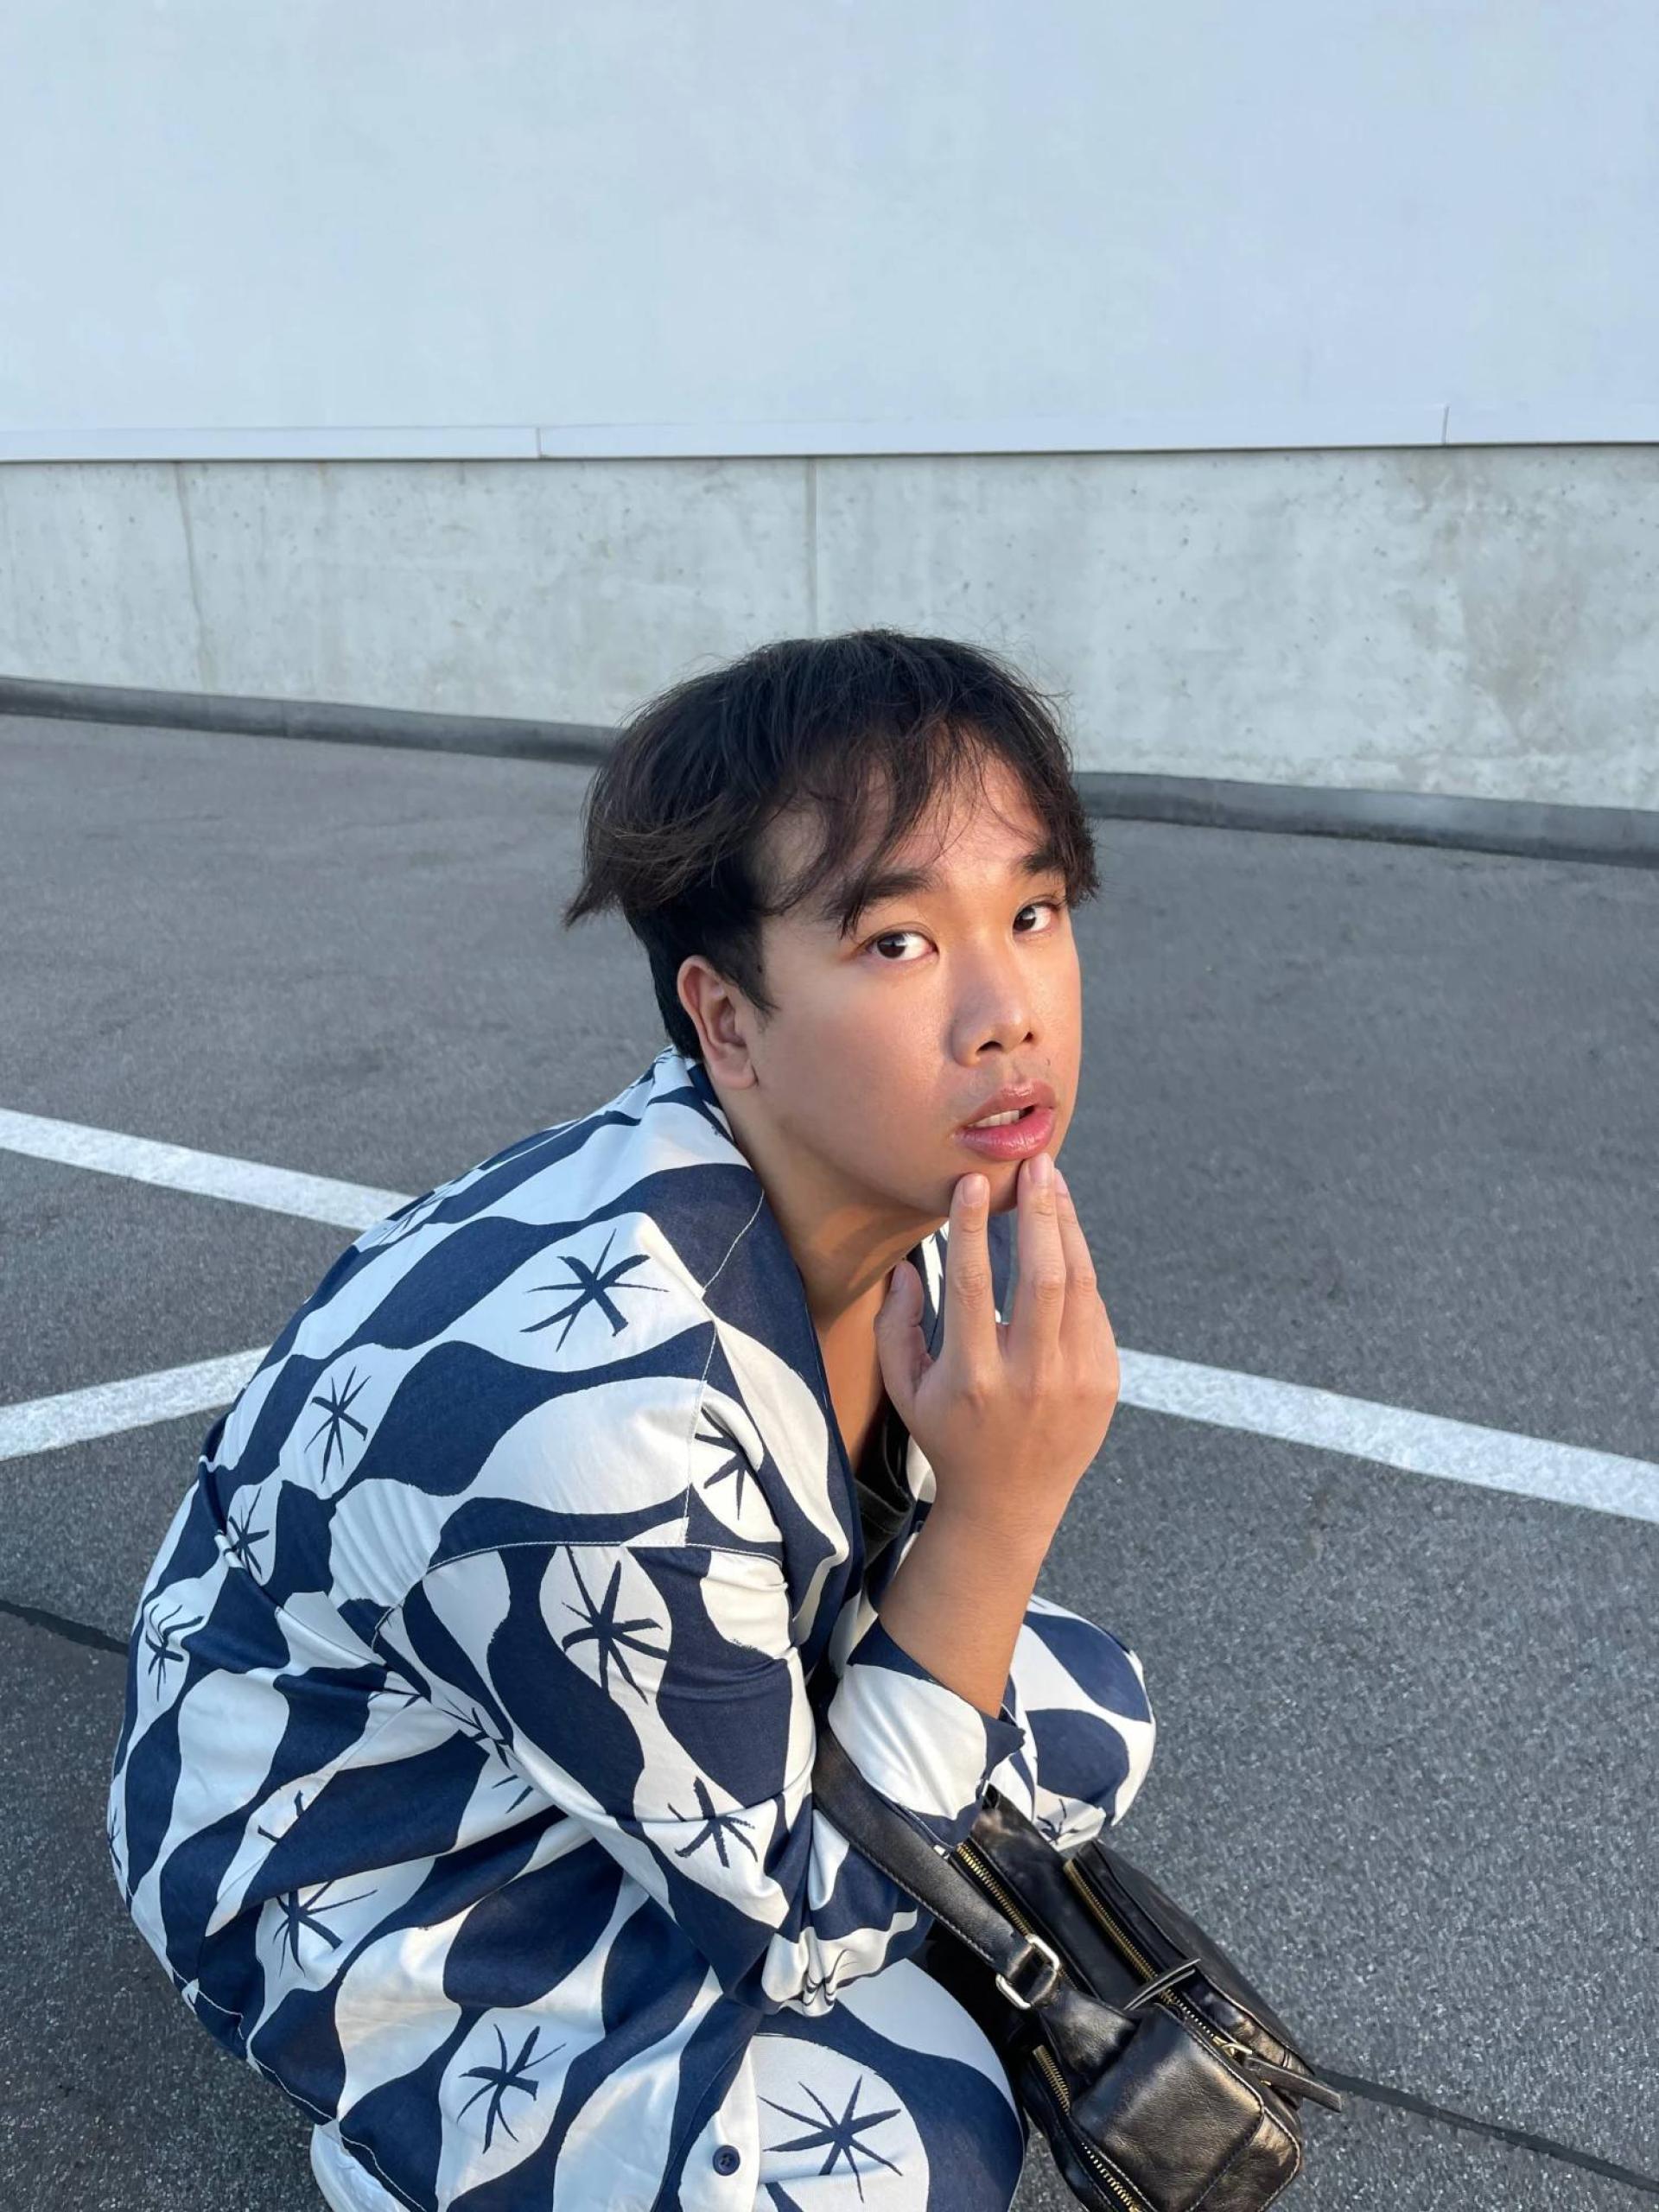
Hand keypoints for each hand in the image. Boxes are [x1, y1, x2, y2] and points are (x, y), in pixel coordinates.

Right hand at [875, 1152, 1119, 1548]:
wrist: (1011, 1502)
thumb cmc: (948, 1436)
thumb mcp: (905, 1390)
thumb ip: (895, 1326)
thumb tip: (907, 1264)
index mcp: (974, 1379)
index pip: (973, 1288)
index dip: (972, 1228)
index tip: (972, 1182)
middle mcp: (1030, 1379)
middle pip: (1042, 1277)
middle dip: (1041, 1212)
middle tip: (1036, 1163)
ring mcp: (1076, 1380)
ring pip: (1079, 1284)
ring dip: (1067, 1226)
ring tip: (1053, 1183)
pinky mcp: (1105, 1379)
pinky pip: (1093, 1307)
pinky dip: (1078, 1266)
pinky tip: (1063, 1234)